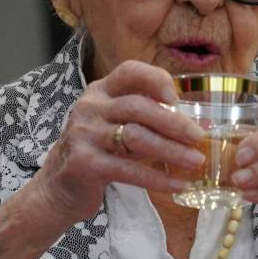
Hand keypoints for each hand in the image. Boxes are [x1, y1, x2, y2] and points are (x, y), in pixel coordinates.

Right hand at [29, 60, 204, 226]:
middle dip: (174, 123)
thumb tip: (196, 126)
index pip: (129, 71)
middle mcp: (90, 108)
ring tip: (195, 161)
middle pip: (138, 107)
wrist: (58, 187)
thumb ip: (145, 119)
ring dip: (171, 151)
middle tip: (199, 137)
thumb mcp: (114, 125)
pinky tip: (177, 184)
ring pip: (136, 138)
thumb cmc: (96, 152)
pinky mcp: (85, 163)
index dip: (156, 79)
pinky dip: (157, 178)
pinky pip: (128, 170)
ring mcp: (85, 135)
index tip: (177, 97)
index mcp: (100, 92)